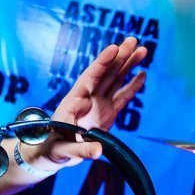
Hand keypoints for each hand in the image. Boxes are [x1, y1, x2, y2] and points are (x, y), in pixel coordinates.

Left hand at [25, 36, 146, 171]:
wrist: (53, 153)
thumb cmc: (53, 148)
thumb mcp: (64, 150)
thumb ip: (81, 150)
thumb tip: (99, 151)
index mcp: (73, 101)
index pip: (89, 77)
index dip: (102, 63)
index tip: (114, 48)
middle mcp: (86, 98)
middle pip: (105, 73)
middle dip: (119, 56)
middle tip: (133, 40)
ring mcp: (97, 104)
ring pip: (115, 80)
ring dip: (127, 65)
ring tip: (142, 50)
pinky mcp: (106, 113)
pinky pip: (121, 97)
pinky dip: (132, 86)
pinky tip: (141, 74)